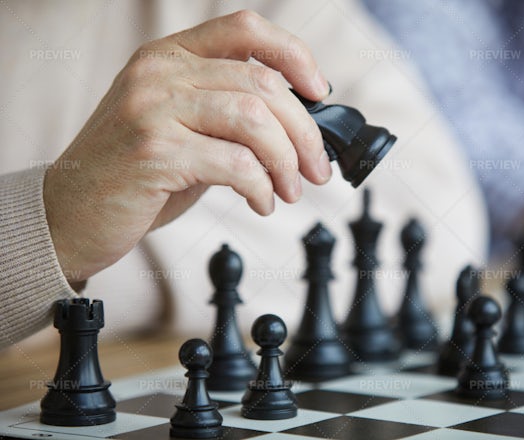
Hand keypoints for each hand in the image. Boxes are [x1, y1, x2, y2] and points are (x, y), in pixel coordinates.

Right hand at [43, 10, 331, 282]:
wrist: (71, 213)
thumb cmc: (136, 173)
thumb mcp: (183, 128)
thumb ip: (229, 116)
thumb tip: (299, 128)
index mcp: (170, 56)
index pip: (246, 30)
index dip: (295, 56)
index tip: (321, 91)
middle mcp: (160, 72)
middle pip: (263, 84)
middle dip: (304, 133)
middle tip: (316, 170)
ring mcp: (153, 108)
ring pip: (254, 120)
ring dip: (286, 162)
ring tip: (290, 191)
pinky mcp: (153, 151)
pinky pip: (235, 163)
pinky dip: (261, 187)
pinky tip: (262, 203)